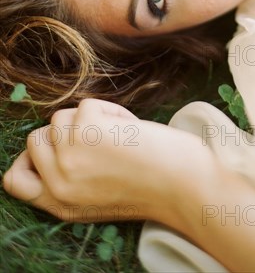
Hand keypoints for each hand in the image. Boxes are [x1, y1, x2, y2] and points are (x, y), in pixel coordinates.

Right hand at [3, 98, 211, 223]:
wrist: (183, 183)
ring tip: (120, 138)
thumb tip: (55, 143)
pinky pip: (88, 105)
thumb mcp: (97, 198)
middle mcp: (58, 183)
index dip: (29, 159)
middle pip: (37, 139)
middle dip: (67, 132)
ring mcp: (68, 155)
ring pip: (61, 117)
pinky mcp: (85, 129)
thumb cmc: (151, 185)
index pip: (15, 181)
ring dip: (92, 120)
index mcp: (60, 203)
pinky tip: (130, 130)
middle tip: (100, 141)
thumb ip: (70, 179)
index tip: (52, 147)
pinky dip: (112, 111)